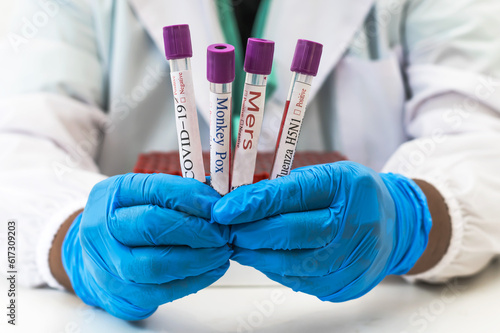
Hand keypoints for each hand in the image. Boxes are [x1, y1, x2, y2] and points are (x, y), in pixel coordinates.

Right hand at [62, 173, 230, 319]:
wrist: (96, 252)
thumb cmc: (128, 218)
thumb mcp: (143, 195)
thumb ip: (176, 194)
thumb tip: (217, 202)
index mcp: (111, 195)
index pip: (154, 190)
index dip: (190, 197)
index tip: (217, 205)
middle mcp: (101, 228)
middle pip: (152, 226)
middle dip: (196, 229)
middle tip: (221, 232)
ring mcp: (107, 264)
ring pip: (156, 264)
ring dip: (198, 258)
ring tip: (221, 251)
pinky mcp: (120, 292)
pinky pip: (161, 291)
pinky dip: (193, 281)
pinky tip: (212, 269)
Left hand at [213, 162, 430, 300]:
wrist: (395, 226)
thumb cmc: (355, 195)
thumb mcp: (328, 175)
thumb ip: (289, 187)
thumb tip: (241, 202)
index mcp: (348, 190)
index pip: (293, 196)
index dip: (254, 204)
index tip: (223, 209)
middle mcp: (354, 228)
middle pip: (290, 235)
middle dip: (249, 233)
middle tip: (224, 228)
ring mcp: (352, 263)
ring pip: (290, 264)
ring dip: (256, 254)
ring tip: (238, 243)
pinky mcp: (344, 287)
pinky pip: (299, 280)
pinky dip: (275, 268)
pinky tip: (262, 257)